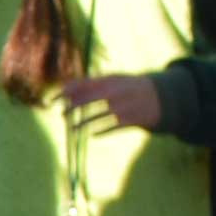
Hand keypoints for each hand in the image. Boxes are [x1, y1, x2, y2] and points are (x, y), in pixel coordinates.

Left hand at [54, 71, 168, 132]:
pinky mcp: (132, 119)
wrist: (163, 96)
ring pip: (98, 116)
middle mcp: (116, 92)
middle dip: (72, 107)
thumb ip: (92, 83)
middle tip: (61, 115)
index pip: (83, 84)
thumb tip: (66, 88)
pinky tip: (92, 135)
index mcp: (110, 80)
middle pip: (88, 99)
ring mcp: (124, 106)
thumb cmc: (130, 89)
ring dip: (83, 123)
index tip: (52, 99)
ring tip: (72, 129)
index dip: (66, 92)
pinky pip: (113, 127)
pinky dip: (101, 131)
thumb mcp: (113, 81)